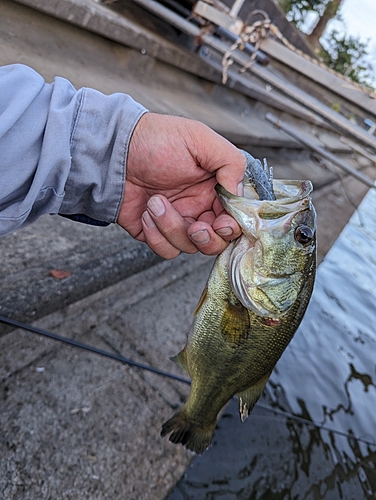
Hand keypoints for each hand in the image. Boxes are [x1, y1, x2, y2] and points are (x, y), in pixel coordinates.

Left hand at [117, 113, 245, 258]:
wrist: (113, 151)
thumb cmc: (156, 139)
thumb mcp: (200, 139)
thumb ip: (231, 162)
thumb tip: (239, 192)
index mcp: (214, 187)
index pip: (235, 217)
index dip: (232, 226)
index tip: (222, 222)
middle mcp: (199, 207)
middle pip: (217, 241)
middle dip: (206, 238)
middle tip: (194, 226)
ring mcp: (177, 221)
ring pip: (190, 246)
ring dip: (172, 228)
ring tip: (155, 202)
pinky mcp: (155, 233)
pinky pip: (166, 249)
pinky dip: (156, 236)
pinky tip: (146, 212)